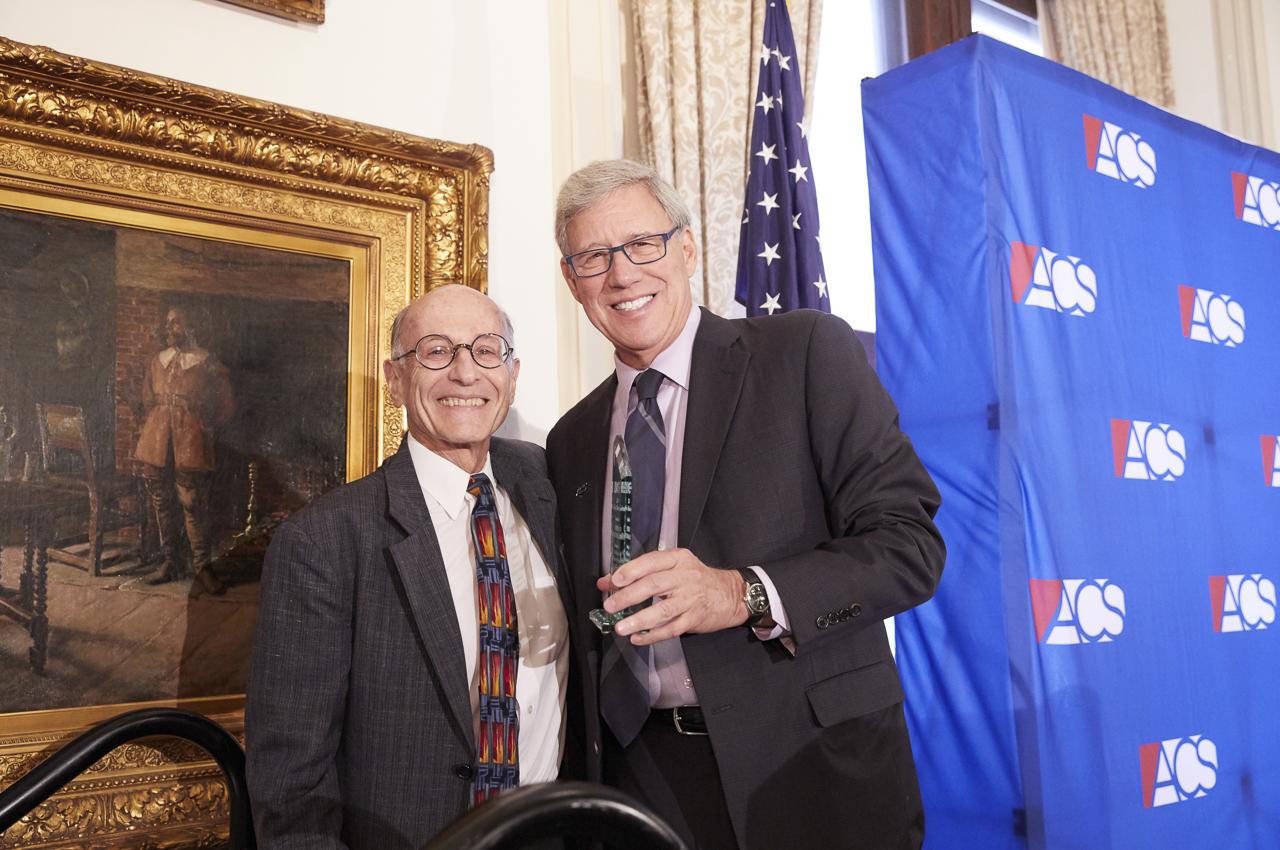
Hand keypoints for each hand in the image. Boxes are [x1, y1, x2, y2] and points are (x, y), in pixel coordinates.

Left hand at [597, 548, 747, 644]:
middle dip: (628, 596)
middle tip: (610, 606)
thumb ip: (640, 572)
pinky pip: (671, 628)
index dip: (630, 571)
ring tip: (621, 627)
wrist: (730, 594)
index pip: (651, 562)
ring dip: (639, 620)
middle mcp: (685, 577)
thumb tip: (607, 582)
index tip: (613, 581)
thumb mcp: (673, 567)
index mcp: (678, 559)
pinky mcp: (695, 618)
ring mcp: (691, 599)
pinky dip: (653, 635)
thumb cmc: (697, 580)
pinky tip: (638, 638)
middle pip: (653, 585)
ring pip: (662, 610)